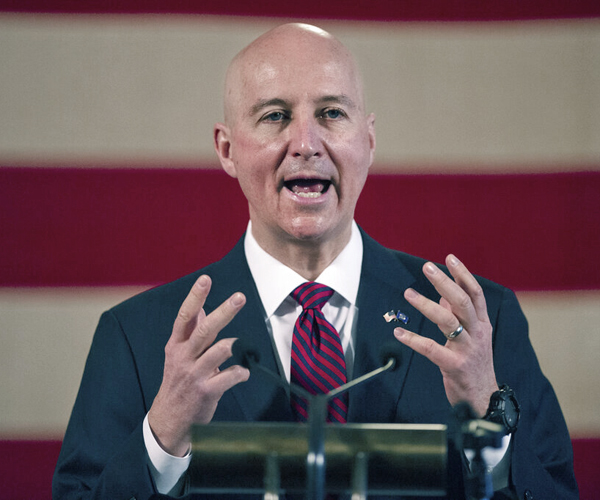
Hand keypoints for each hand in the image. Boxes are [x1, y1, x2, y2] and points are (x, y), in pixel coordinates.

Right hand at [148, 274, 249, 455]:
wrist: (169, 421)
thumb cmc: (178, 383)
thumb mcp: (178, 355)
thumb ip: (190, 333)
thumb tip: (199, 309)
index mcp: (176, 346)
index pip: (185, 317)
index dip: (195, 297)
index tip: (205, 279)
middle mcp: (184, 357)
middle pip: (205, 329)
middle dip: (224, 311)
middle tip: (239, 297)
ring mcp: (195, 374)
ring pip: (220, 350)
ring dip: (235, 346)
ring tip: (242, 347)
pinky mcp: (207, 391)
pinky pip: (231, 375)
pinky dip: (242, 371)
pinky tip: (243, 372)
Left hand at [393, 254, 497, 416]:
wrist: (483, 399)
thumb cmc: (474, 365)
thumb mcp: (473, 337)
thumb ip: (459, 315)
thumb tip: (443, 294)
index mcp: (482, 324)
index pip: (475, 293)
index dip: (463, 274)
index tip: (449, 258)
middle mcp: (478, 333)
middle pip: (462, 301)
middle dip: (444, 281)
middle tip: (427, 267)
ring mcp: (467, 349)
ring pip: (448, 320)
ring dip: (426, 304)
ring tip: (408, 293)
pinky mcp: (454, 365)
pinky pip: (431, 348)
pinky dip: (413, 339)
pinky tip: (399, 332)